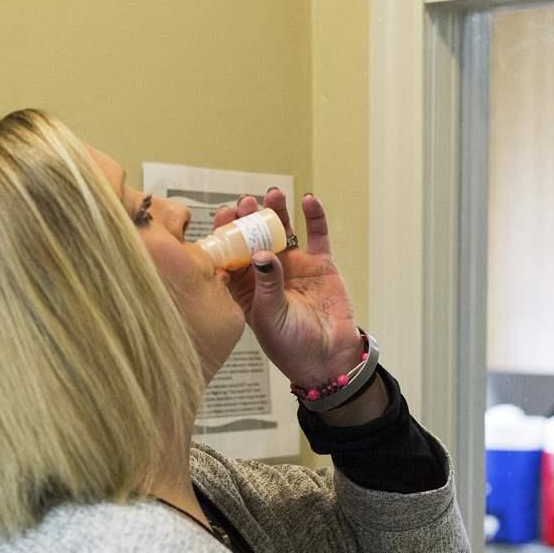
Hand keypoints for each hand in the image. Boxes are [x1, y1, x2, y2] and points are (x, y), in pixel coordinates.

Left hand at [212, 191, 361, 388]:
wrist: (328, 358)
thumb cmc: (290, 345)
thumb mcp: (271, 317)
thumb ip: (266, 284)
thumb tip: (261, 254)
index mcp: (246, 287)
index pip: (231, 253)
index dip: (226, 233)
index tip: (224, 216)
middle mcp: (267, 271)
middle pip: (254, 236)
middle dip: (249, 217)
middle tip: (247, 202)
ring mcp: (294, 264)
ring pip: (282, 229)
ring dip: (276, 210)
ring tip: (273, 194)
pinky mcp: (320, 263)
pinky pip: (317, 234)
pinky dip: (314, 216)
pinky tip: (309, 200)